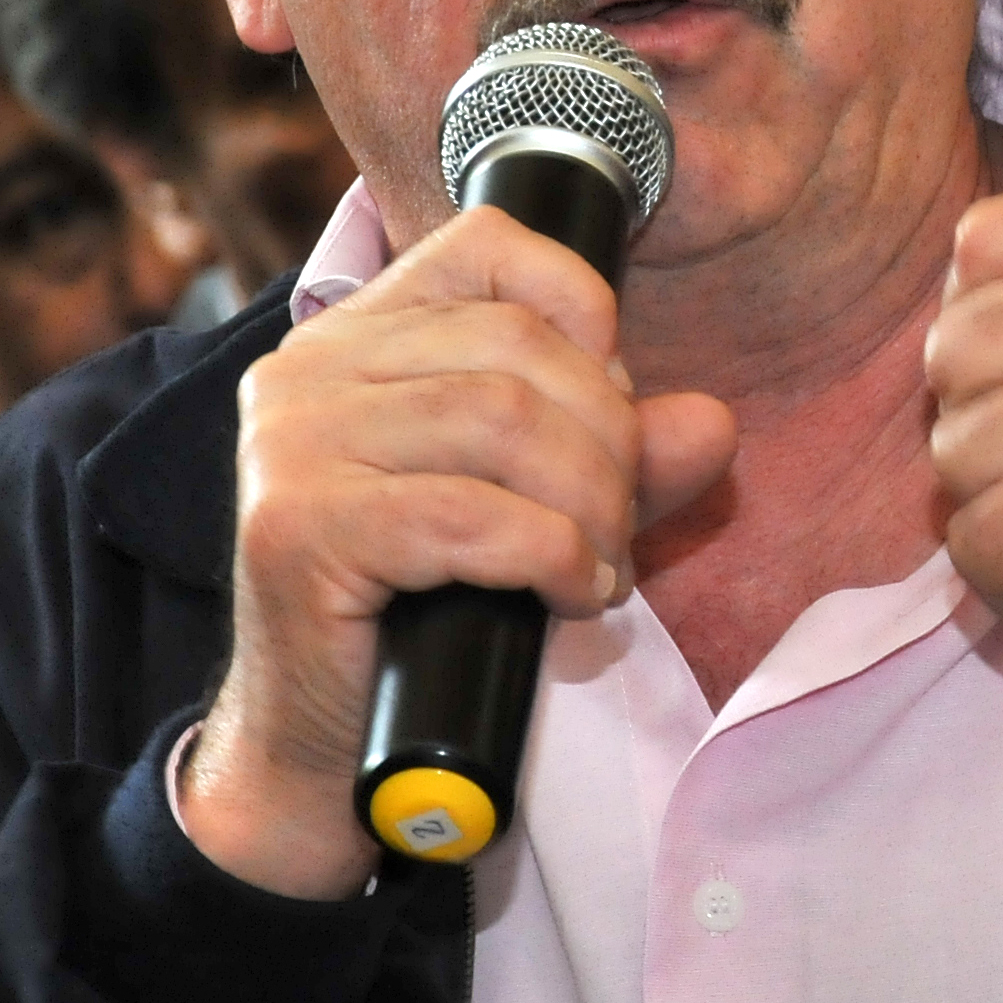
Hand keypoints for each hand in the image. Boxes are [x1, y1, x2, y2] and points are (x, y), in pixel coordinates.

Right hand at [185, 206, 734, 896]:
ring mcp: (291, 445)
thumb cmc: (429, 621)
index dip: (584, 315)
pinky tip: (568, 595)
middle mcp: (306, 371)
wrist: (323, 754)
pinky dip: (550, 555)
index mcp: (355, 337)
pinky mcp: (296, 528)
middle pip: (516, 348)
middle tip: (620, 526)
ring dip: (589, 504)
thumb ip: (623, 457)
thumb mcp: (543, 512)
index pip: (490, 247)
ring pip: (502, 421)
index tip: (612, 411)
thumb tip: (711, 423)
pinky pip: (469, 515)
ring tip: (598, 569)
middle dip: (607, 440)